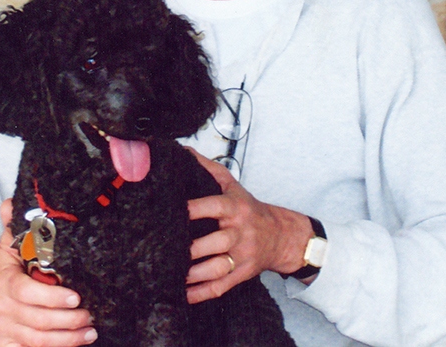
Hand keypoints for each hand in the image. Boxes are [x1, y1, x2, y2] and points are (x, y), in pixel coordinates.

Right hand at [0, 200, 97, 346]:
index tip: (76, 296)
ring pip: (39, 341)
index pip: (28, 294)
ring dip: (68, 339)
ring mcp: (4, 330)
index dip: (53, 298)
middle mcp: (3, 310)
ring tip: (89, 332)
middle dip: (69, 320)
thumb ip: (13, 226)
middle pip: (40, 321)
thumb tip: (12, 202)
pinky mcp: (7, 345)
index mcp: (6, 284)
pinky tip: (75, 344)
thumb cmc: (2, 270)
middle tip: (91, 315)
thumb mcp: (6, 247)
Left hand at [184, 148, 313, 302]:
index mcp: (235, 208)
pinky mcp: (241, 275)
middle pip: (216, 242)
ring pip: (217, 268)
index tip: (172, 211)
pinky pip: (220, 287)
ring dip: (193, 274)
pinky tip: (183, 294)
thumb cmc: (249, 209)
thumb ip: (208, 169)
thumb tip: (183, 151)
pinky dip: (200, 293)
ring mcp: (242, 256)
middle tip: (164, 249)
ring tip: (170, 274)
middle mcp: (239, 233)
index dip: (194, 209)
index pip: (213, 207)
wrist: (281, 236)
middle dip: (191, 248)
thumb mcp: (232, 186)